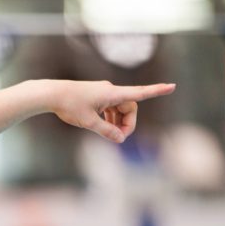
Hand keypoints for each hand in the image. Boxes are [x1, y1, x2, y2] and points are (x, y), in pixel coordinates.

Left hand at [49, 80, 176, 143]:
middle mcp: (110, 91)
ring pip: (120, 109)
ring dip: (118, 122)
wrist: (52, 94)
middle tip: (119, 138)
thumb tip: (120, 139)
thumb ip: (106, 131)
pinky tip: (103, 127)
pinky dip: (111, 118)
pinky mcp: (97, 96)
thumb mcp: (89, 122)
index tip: (172, 86)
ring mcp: (103, 93)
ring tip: (110, 135)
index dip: (157, 91)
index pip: (139, 93)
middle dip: (128, 123)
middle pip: (129, 107)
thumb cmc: (70, 106)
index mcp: (112, 94)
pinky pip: (110, 108)